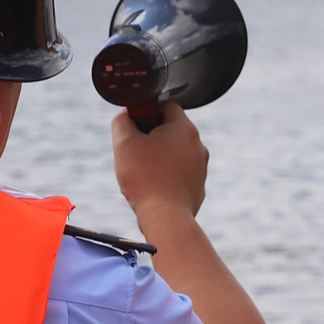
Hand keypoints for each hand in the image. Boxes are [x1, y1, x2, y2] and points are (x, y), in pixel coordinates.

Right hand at [112, 103, 206, 221]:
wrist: (165, 217)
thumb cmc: (145, 178)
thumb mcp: (124, 143)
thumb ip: (122, 121)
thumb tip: (125, 115)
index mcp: (184, 128)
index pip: (166, 106)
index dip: (146, 113)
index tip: (134, 127)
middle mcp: (198, 145)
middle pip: (171, 130)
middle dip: (152, 137)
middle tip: (135, 151)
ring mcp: (201, 167)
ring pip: (175, 153)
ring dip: (159, 157)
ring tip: (143, 171)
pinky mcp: (198, 186)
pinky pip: (179, 173)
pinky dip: (167, 175)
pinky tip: (153, 186)